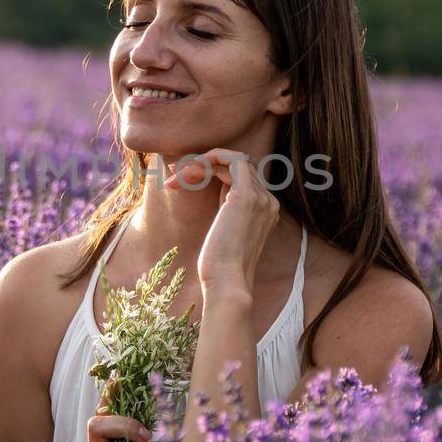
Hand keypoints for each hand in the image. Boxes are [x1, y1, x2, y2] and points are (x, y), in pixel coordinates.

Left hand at [166, 147, 280, 294]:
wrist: (226, 283)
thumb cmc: (219, 265)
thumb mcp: (224, 231)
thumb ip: (225, 209)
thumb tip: (208, 187)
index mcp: (265, 210)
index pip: (240, 176)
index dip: (211, 172)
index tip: (183, 180)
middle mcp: (268, 201)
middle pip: (235, 166)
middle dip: (201, 167)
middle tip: (173, 177)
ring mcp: (260, 197)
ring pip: (230, 161)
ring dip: (199, 164)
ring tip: (174, 178)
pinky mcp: (245, 195)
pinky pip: (231, 159)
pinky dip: (208, 159)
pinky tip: (187, 172)